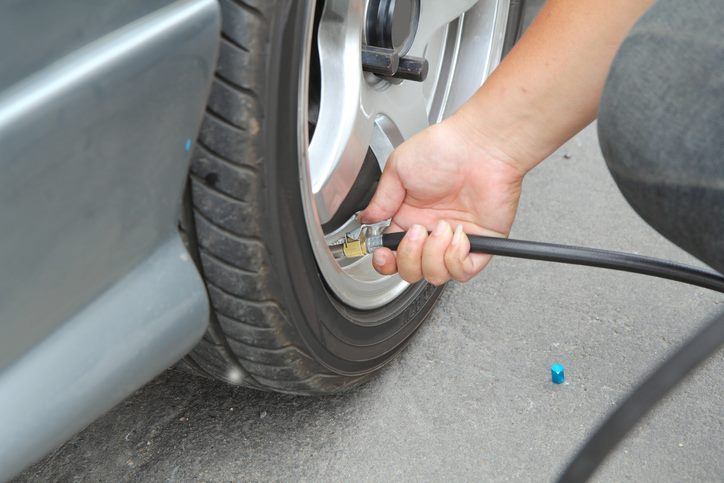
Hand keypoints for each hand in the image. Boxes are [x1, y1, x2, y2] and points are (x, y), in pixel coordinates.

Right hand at [360, 117, 525, 284]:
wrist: (480, 145)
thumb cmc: (444, 148)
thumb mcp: (398, 168)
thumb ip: (380, 199)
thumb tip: (366, 219)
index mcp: (410, 216)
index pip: (393, 254)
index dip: (385, 262)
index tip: (383, 254)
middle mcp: (432, 231)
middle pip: (411, 272)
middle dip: (409, 258)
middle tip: (417, 232)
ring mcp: (456, 239)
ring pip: (435, 275)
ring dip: (434, 254)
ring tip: (442, 227)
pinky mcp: (482, 244)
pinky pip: (463, 271)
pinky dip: (456, 257)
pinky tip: (458, 235)